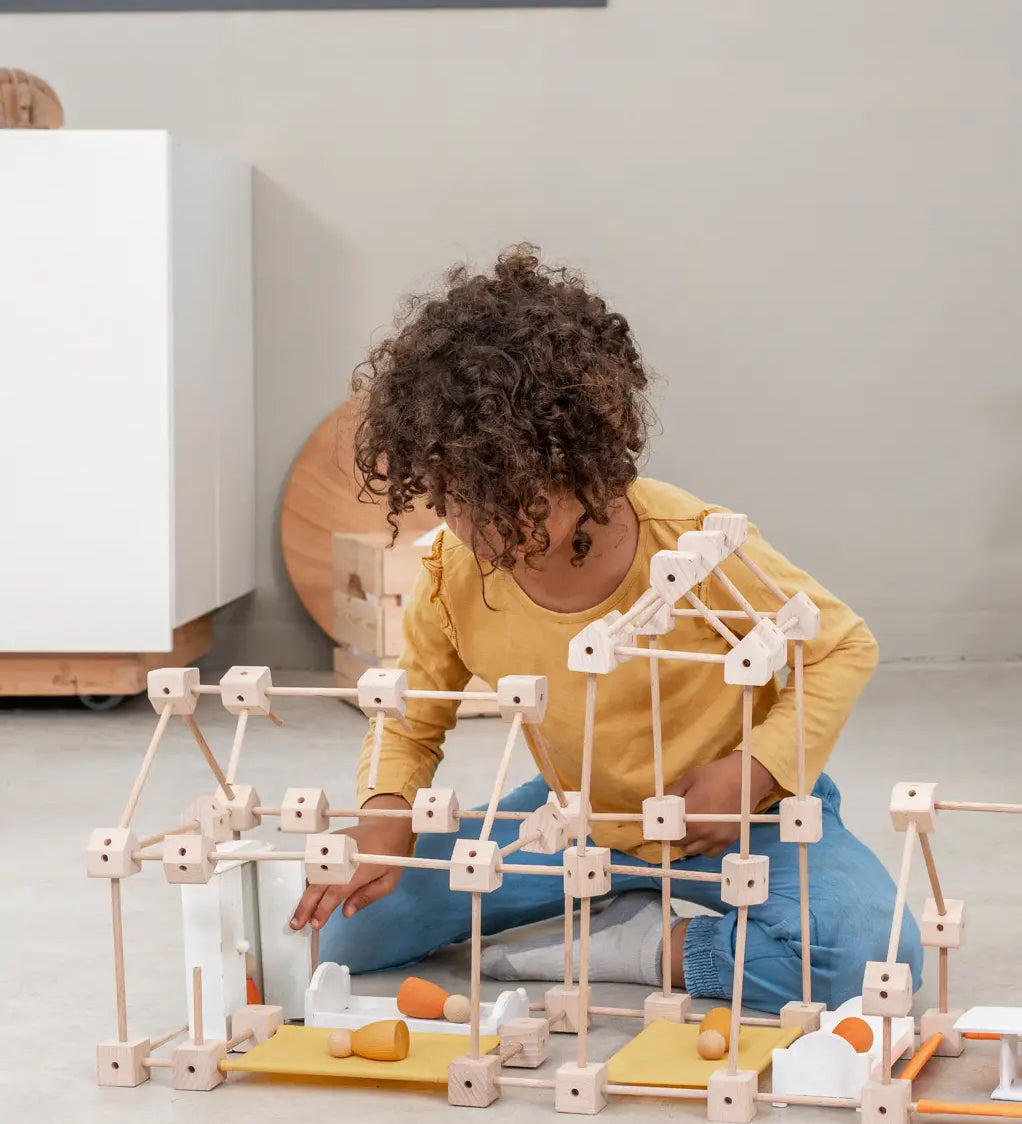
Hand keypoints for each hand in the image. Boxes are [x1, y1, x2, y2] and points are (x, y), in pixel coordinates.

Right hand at [290, 795, 412, 930]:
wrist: (386, 826)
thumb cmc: (390, 856)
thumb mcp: (389, 881)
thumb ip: (367, 897)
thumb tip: (346, 913)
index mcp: (360, 869)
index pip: (336, 892)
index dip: (323, 909)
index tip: (315, 924)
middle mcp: (343, 857)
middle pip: (319, 885)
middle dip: (306, 906)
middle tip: (297, 923)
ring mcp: (334, 847)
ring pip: (314, 874)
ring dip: (306, 894)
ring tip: (300, 913)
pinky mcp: (329, 842)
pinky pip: (316, 864)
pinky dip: (311, 880)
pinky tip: (309, 894)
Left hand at [667, 753, 775, 857]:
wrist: (746, 778)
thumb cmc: (716, 775)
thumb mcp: (689, 778)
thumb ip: (673, 793)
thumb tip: (662, 805)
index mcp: (689, 815)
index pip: (669, 833)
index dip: (662, 832)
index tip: (659, 828)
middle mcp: (702, 831)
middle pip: (680, 844)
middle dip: (674, 836)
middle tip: (673, 827)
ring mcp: (717, 838)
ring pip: (694, 850)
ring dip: (688, 843)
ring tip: (688, 831)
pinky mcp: (729, 840)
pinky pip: (710, 852)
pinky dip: (703, 847)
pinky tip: (703, 835)